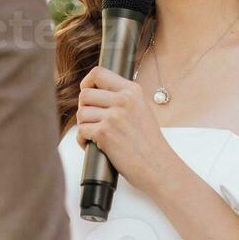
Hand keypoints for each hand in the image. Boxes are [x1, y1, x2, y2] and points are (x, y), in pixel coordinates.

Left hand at [75, 66, 181, 194]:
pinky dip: (82, 140)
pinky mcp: (104, 133)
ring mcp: (113, 116)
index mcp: (132, 91)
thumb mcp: (141, 109)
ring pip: (81, 114)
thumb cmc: (149, 143)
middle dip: (84, 109)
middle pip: (85, 94)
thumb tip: (96, 92)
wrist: (158, 166)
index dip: (87, 83)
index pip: (98, 73)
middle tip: (92, 121)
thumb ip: (123, 98)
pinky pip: (81, 131)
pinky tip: (92, 145)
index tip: (87, 94)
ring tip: (94, 135)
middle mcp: (123, 100)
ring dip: (84, 126)